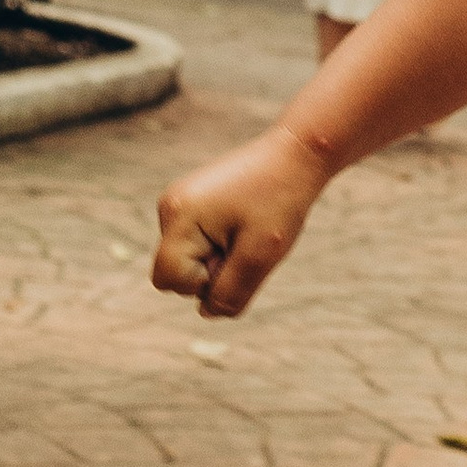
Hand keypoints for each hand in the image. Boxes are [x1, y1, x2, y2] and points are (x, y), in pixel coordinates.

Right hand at [151, 127, 324, 318]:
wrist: (296, 154)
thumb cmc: (280, 200)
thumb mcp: (260, 255)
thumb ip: (230, 292)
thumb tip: (206, 313)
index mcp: (178, 215)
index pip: (170, 280)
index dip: (205, 282)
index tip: (237, 254)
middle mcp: (170, 207)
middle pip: (175, 272)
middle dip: (210, 271)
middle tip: (246, 242)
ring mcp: (180, 202)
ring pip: (189, 259)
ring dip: (219, 257)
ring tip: (249, 229)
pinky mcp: (194, 202)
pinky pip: (198, 243)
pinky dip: (221, 243)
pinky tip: (246, 222)